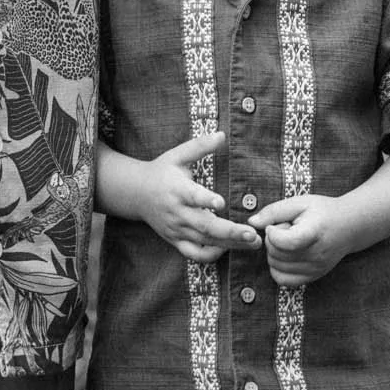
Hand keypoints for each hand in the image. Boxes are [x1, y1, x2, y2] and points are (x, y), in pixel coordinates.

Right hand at [131, 132, 262, 262]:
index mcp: (177, 189)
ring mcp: (176, 229)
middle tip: (252, 234)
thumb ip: (200, 146)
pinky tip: (229, 248)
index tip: (221, 202)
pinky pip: (194, 254)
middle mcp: (177, 212)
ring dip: (230, 244)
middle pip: (204, 226)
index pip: (192, 196)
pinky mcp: (175, 240)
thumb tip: (222, 134)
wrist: (135, 193)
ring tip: (254, 242)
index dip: (206, 200)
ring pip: (204, 242)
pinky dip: (211, 255)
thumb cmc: (161, 171)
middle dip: (230, 231)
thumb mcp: (177, 155)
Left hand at [252, 193, 359, 286]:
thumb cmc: (322, 211)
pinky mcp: (313, 277)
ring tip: (289, 241)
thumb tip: (252, 223)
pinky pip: (283, 280)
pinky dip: (277, 268)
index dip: (273, 233)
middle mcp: (316, 255)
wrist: (349, 226)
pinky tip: (285, 254)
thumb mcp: (299, 203)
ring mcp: (315, 269)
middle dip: (272, 240)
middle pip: (276, 254)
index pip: (286, 242)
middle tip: (286, 230)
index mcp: (314, 233)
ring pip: (276, 266)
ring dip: (274, 252)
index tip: (277, 224)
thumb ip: (274, 211)